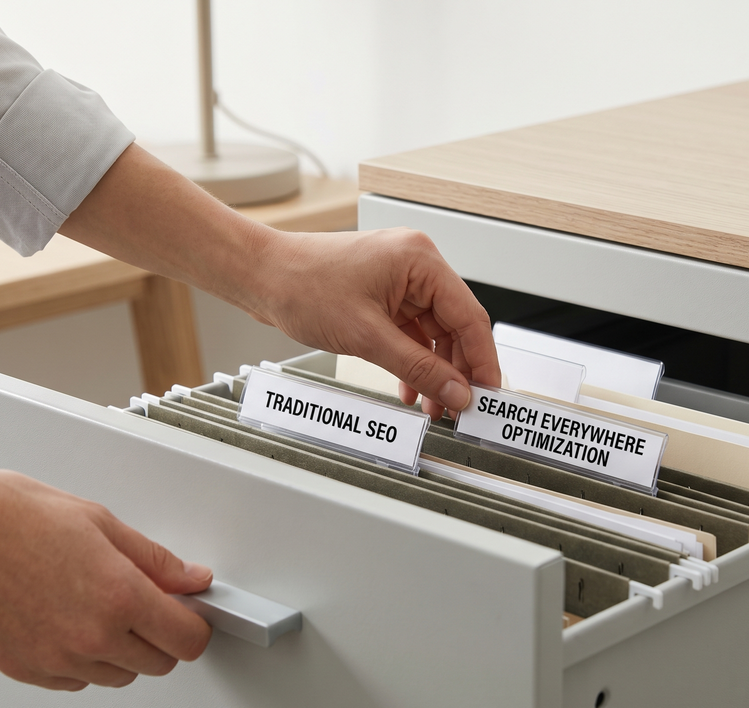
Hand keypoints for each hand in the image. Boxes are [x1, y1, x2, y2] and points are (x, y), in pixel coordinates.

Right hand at [0, 427, 212, 690]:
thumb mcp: (98, 521)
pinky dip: (82, 659)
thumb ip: (154, 560)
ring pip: (117, 675)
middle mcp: (91, 637)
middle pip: (158, 664)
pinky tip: (65, 619)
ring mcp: (56, 660)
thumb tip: (191, 579)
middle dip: (161, 636)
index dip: (195, 626)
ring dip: (121, 649)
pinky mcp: (25, 670)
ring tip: (96, 603)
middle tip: (145, 601)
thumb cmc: (8, 514)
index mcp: (119, 596)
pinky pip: (75, 680)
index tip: (190, 613)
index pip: (187, 641)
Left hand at [251, 228, 500, 419]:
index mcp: (420, 260)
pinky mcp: (383, 295)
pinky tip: (410, 389)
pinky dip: (412, 362)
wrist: (261, 277)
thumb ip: (418, 368)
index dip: (482, 360)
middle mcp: (416, 265)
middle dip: (456, 370)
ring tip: (434, 406)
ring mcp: (399, 280)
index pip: (469, 316)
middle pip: (455, 326)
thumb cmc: (302, 286)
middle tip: (460, 407)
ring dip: (434, 371)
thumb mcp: (366, 337)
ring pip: (433, 333)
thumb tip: (455, 391)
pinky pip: (410, 333)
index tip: (487, 394)